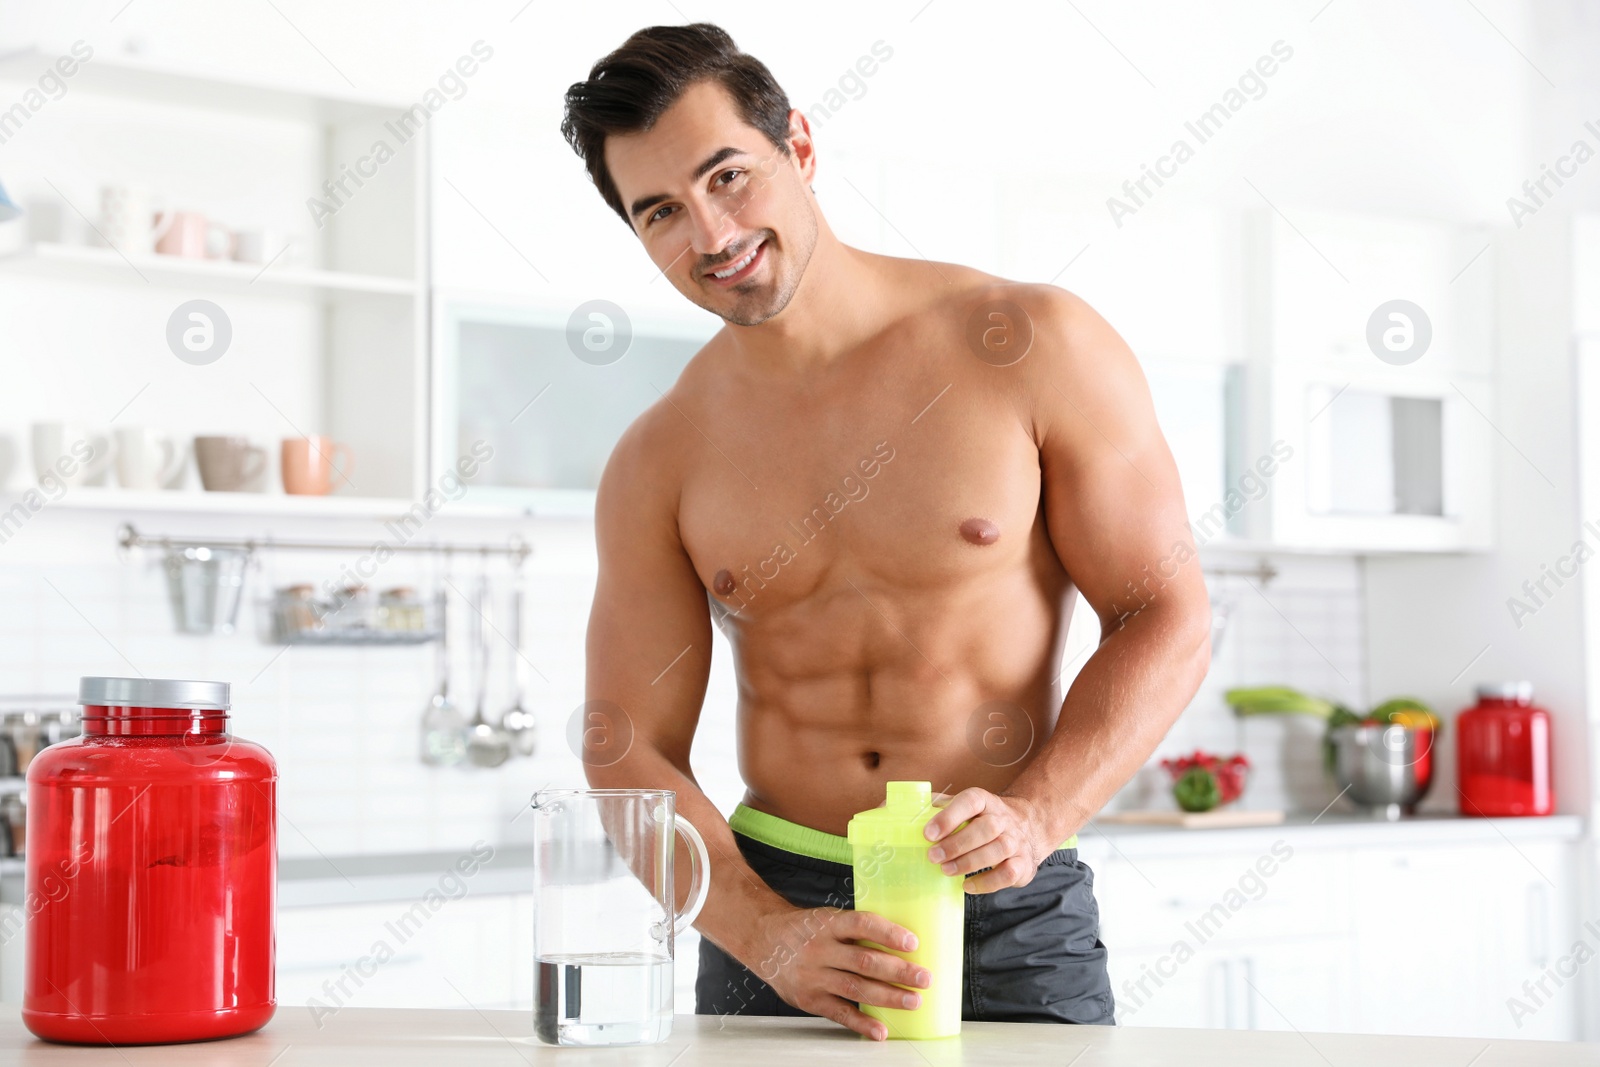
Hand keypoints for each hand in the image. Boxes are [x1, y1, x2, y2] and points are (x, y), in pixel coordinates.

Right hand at [751, 905, 931, 1040]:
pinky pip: (839, 1013)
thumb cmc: (805, 929)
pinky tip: (880, 1030)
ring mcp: (813, 976)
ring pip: (856, 988)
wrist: (764, 939)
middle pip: (864, 961)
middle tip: (924, 978)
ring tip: (913, 1001)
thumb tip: (900, 943)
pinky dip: (861, 1023)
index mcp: (828, 923)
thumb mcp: (827, 919)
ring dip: (889, 997)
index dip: (888, 933)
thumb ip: (856, 931)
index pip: (862, 925)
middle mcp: (820, 949)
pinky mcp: (810, 999)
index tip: (913, 943)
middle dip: (898, 972)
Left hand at [924, 787, 1047, 893]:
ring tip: (946, 870)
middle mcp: (1004, 819)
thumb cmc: (983, 820)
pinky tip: (968, 886)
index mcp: (986, 801)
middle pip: (986, 828)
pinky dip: (987, 883)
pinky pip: (1009, 874)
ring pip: (999, 849)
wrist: (1026, 828)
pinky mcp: (1023, 864)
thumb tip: (903, 809)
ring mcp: (1017, 842)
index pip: (971, 801)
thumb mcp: (965, 808)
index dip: (949, 816)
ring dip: (969, 862)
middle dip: (957, 844)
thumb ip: (939, 806)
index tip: (928, 834)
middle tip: (933, 856)